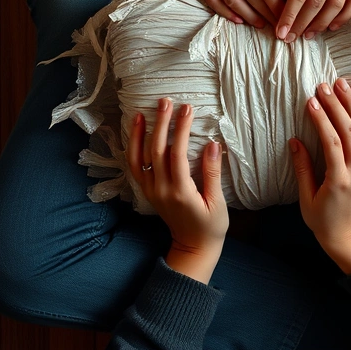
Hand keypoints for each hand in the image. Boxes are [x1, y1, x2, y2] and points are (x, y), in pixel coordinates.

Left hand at [128, 98, 228, 283]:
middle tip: (166, 101)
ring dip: (141, 134)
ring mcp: (151, 191)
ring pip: (140, 158)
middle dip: (161, 124)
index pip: (177, 154)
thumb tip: (212, 144)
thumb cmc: (210, 226)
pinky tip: (136, 133)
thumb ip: (212, 173)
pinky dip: (133, 148)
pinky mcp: (148, 192)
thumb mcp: (218, 202)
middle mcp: (161, 190)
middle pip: (156, 151)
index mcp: (181, 192)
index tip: (187, 110)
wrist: (193, 248)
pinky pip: (135, 167)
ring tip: (142, 112)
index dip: (181, 130)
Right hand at [289, 78, 350, 273]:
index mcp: (340, 180)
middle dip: (339, 104)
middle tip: (327, 85)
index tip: (312, 100)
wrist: (348, 235)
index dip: (322, 118)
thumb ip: (302, 168)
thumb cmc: (322, 218)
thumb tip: (294, 141)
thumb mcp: (305, 197)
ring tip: (348, 87)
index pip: (332, 141)